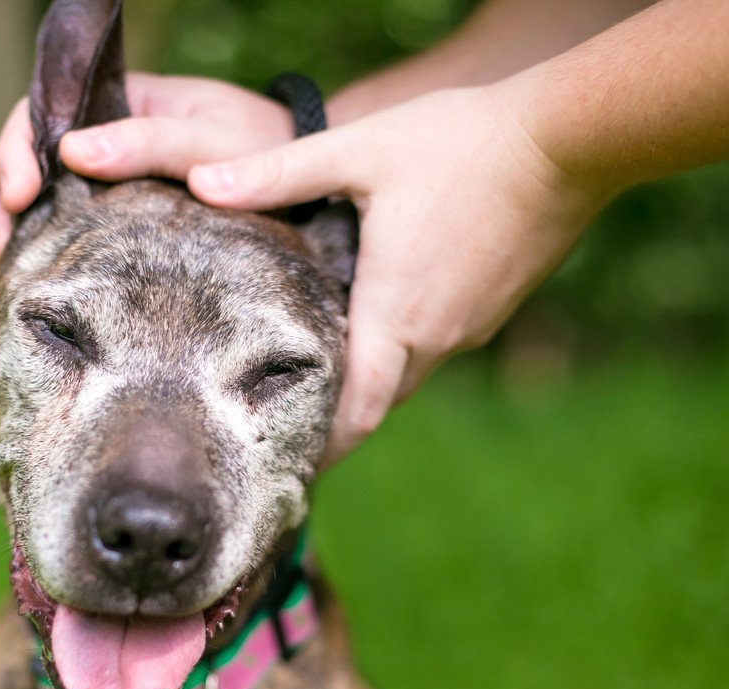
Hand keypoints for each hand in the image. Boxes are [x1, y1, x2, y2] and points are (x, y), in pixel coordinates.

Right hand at [0, 73, 294, 305]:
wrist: (306, 190)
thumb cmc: (263, 150)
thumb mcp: (212, 140)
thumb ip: (149, 142)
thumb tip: (74, 151)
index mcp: (113, 108)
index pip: (37, 116)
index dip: (14, 153)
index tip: (19, 195)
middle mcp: (96, 152)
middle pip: (21, 174)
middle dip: (0, 213)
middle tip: (0, 251)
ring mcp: (99, 198)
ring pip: (30, 219)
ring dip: (5, 251)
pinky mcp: (109, 240)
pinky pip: (57, 252)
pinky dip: (33, 275)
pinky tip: (18, 305)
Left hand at [186, 85, 607, 464]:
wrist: (571, 138)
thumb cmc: (462, 143)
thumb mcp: (359, 152)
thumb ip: (278, 174)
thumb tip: (201, 182)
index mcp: (397, 313)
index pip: (358, 411)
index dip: (323, 447)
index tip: (287, 466)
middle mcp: (438, 334)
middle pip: (378, 399)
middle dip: (338, 419)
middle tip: (288, 421)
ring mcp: (473, 324)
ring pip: (409, 371)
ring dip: (371, 379)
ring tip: (325, 372)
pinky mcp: (495, 305)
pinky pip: (439, 343)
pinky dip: (404, 346)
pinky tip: (382, 314)